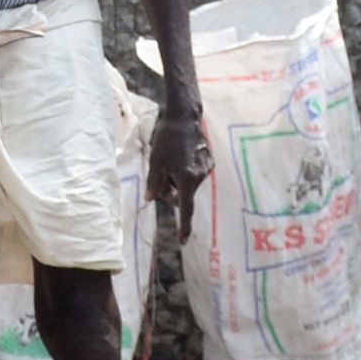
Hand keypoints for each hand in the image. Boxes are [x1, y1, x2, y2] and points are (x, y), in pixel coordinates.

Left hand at [149, 86, 210, 240]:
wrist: (185, 117)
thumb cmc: (167, 139)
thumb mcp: (155, 163)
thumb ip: (154, 184)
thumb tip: (151, 200)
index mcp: (186, 179)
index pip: (184, 209)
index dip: (183, 227)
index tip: (182, 241)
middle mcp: (199, 176)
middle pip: (183, 195)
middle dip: (172, 191)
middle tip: (161, 174)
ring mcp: (206, 168)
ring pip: (188, 183)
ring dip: (178, 179)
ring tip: (172, 159)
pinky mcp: (209, 161)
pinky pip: (195, 173)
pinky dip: (186, 170)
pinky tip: (181, 154)